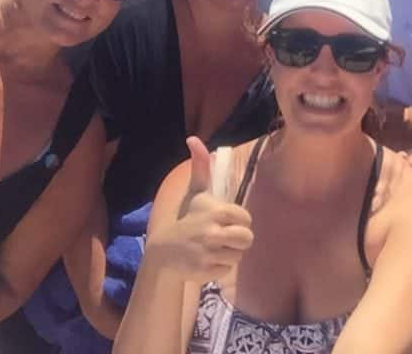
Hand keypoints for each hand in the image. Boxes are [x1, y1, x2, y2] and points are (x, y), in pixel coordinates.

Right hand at [146, 138, 252, 281]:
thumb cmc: (186, 218)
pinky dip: (219, 268)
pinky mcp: (205, 272)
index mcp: (216, 211)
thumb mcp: (196, 192)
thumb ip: (201, 167)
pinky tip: (206, 261)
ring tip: (213, 249)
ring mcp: (208, 253)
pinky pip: (227, 271)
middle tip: (222, 238)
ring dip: (228, 254)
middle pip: (247, 239)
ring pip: (238, 256)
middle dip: (237, 240)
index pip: (246, 219)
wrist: (163, 251)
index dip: (238, 222)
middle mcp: (213, 232)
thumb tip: (193, 138)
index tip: (224, 222)